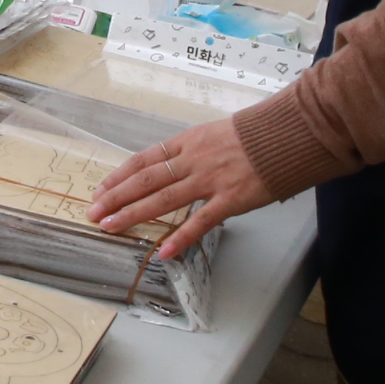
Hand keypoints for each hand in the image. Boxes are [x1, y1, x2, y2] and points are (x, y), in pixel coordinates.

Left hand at [90, 118, 278, 256]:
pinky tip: (162, 251)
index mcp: (189, 141)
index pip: (145, 159)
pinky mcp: (231, 199)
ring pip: (163, 199)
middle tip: (94, 212)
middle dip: (116, 197)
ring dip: (133, 214)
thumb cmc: (260, 132)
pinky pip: (200, 222)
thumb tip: (181, 164)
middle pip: (145, 180)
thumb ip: (198, 149)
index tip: (102, 189)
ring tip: (110, 227)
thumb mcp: (220, 132)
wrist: (290, 132)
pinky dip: (180, 237)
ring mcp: (210, 180)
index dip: (121, 175)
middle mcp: (193, 159)